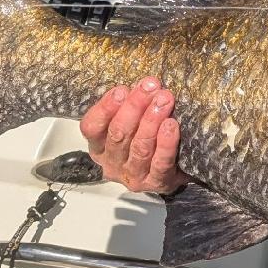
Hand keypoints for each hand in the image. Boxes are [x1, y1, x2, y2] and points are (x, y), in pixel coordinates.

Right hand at [79, 78, 184, 195]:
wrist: (176, 170)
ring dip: (151, 120)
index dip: (105, 108)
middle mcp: (112, 163)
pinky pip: (160, 162)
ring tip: (164, 101)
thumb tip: (141, 84)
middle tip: (150, 87)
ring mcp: (134, 175)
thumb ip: (128, 106)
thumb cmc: (149, 141)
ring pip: (139, 147)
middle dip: (135, 107)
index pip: (92, 128)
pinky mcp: (156, 183)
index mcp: (99, 146)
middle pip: (118, 134)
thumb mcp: (132, 123)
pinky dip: (166, 143)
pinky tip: (171, 126)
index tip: (121, 90)